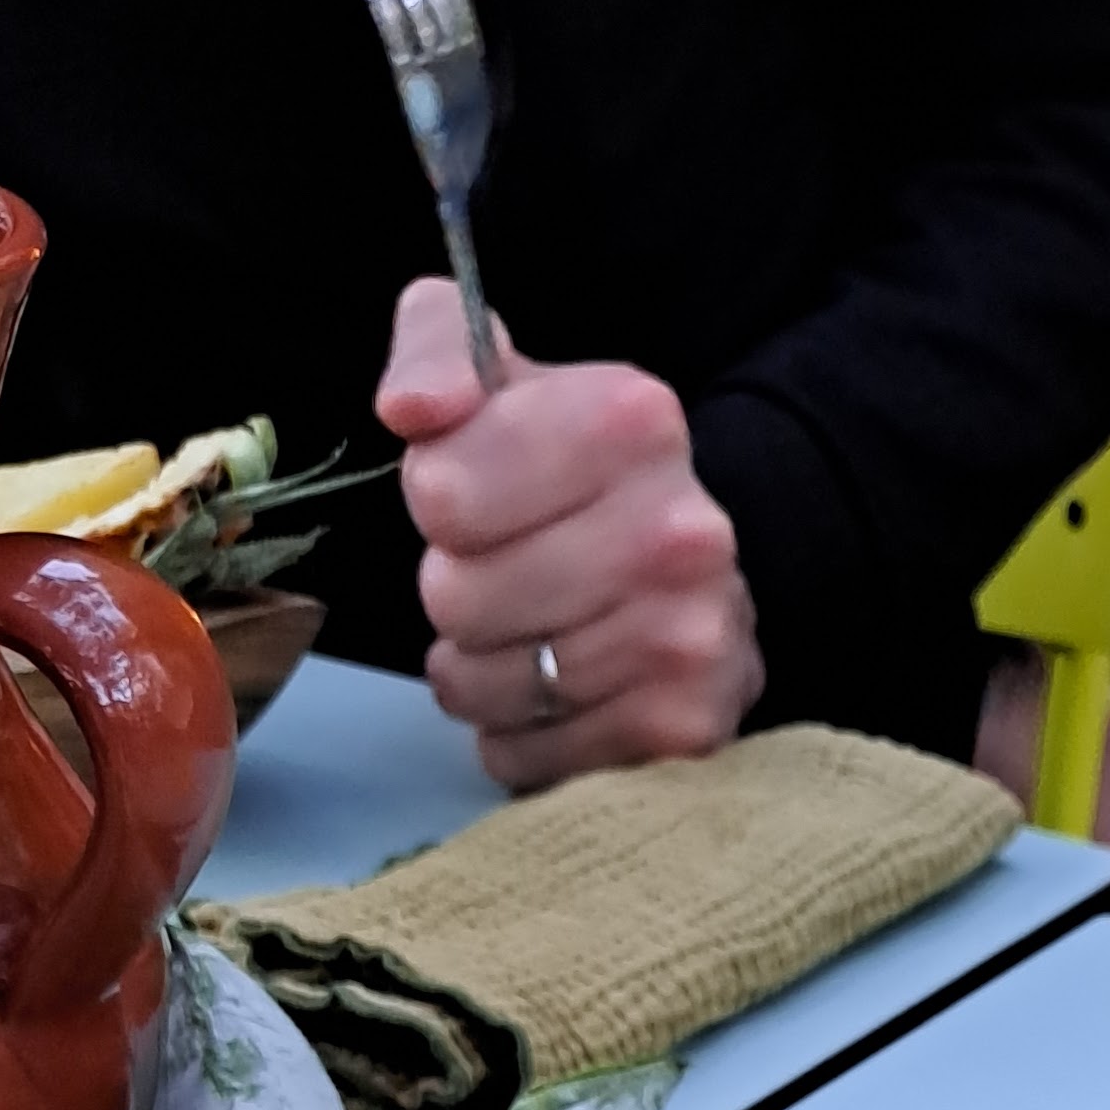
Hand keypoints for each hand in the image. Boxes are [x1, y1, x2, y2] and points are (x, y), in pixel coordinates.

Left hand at [378, 280, 763, 789]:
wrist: (697, 576)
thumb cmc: (573, 476)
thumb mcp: (502, 376)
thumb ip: (439, 351)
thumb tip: (413, 409)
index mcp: (632, 420)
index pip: (443, 494)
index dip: (437, 503)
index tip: (476, 500)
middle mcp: (678, 530)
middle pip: (458, 598)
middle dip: (456, 595)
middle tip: (501, 580)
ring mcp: (690, 638)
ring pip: (490, 686)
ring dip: (479, 673)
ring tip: (522, 639)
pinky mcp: (686, 730)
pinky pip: (527, 758)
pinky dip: (518, 739)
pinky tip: (552, 697)